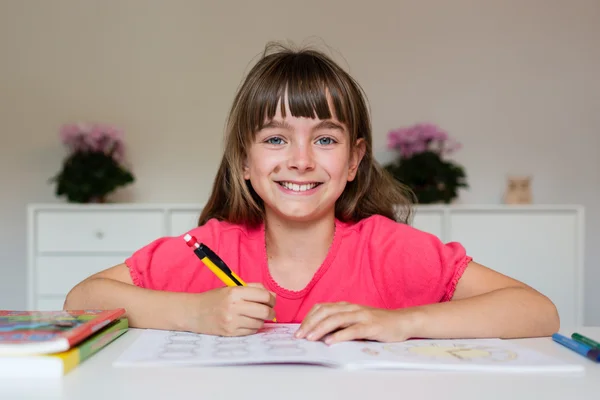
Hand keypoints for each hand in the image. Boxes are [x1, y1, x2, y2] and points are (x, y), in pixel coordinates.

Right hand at [182, 283, 275, 336]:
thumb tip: (272, 296)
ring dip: (262, 320)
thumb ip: (252, 288)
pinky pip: (251, 331)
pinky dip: (254, 327)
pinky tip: (248, 322)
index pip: (263, 295)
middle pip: (264, 311)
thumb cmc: (215, 299)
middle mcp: (234, 307)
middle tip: (270, 310)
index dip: (272, 298)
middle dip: (271, 311)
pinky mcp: (230, 333)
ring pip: (259, 323)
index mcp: (235, 292)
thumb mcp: (232, 287)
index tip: (271, 300)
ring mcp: (232, 321)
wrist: (194, 312)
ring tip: (257, 316)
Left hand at [294, 302, 416, 344]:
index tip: (299, 330)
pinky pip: (353, 330)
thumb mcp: (355, 320)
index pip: (321, 308)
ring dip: (321, 329)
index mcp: (346, 306)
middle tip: (299, 336)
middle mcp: (351, 308)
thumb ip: (340, 323)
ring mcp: (361, 316)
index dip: (308, 318)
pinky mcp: (371, 326)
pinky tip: (331, 341)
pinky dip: (340, 335)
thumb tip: (319, 333)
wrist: (401, 321)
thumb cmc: (376, 323)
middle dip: (310, 324)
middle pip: (325, 312)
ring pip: (336, 319)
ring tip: (311, 338)